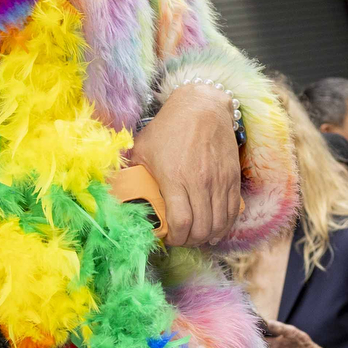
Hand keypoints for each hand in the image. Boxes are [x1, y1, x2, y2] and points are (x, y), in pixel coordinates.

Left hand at [132, 85, 242, 245]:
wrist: (203, 106)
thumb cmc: (169, 127)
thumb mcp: (143, 147)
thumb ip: (131, 171)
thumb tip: (114, 191)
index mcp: (174, 178)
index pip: (180, 222)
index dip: (176, 238)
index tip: (169, 239)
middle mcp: (199, 182)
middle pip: (201, 228)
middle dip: (190, 241)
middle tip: (182, 239)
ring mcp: (219, 181)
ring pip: (219, 223)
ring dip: (208, 236)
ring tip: (197, 237)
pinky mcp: (232, 177)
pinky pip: (233, 210)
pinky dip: (225, 226)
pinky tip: (216, 231)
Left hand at [257, 318, 347, 347]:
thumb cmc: (301, 343)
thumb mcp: (291, 331)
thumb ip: (278, 327)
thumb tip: (268, 322)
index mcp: (272, 345)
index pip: (257, 338)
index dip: (255, 330)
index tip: (254, 324)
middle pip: (259, 343)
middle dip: (258, 336)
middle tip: (258, 327)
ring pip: (264, 347)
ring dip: (263, 341)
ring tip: (264, 333)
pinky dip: (268, 345)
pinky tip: (272, 340)